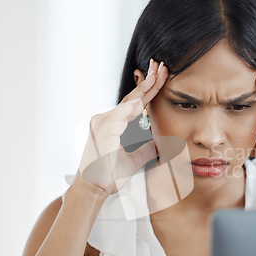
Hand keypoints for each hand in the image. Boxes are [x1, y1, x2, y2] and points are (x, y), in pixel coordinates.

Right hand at [73, 59, 167, 195]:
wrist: (93, 189)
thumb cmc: (107, 177)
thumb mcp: (133, 161)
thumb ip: (145, 150)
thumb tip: (159, 144)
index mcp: (112, 125)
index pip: (134, 105)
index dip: (148, 92)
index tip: (161, 78)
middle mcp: (106, 119)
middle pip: (132, 97)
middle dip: (149, 81)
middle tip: (163, 65)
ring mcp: (104, 121)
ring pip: (130, 100)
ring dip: (147, 85)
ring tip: (161, 71)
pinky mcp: (105, 127)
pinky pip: (124, 110)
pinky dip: (138, 98)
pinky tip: (150, 87)